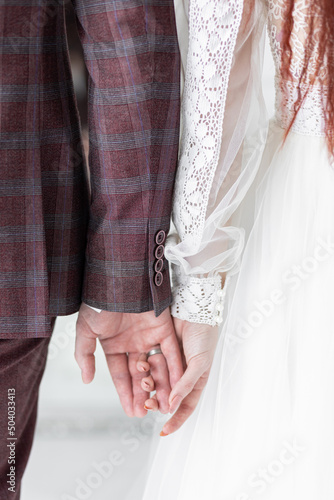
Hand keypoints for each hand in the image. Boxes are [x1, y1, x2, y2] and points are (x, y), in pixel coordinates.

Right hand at [75, 304, 182, 417]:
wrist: (118, 279)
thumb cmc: (99, 302)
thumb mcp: (86, 330)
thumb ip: (85, 355)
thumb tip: (86, 380)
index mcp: (115, 344)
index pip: (120, 374)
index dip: (125, 393)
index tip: (130, 412)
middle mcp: (133, 342)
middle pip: (140, 373)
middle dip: (143, 393)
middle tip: (145, 413)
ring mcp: (149, 335)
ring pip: (157, 366)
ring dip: (161, 386)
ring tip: (163, 406)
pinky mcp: (164, 328)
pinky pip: (171, 352)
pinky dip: (174, 369)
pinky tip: (176, 387)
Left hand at [142, 318, 217, 434]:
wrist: (196, 310)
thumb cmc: (204, 338)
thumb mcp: (199, 364)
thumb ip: (185, 385)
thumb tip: (171, 407)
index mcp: (195, 381)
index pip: (185, 406)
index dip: (176, 420)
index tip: (163, 432)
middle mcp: (180, 374)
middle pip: (166, 395)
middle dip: (155, 402)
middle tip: (146, 405)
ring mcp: (169, 362)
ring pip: (155, 380)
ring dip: (148, 384)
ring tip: (144, 383)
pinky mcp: (158, 349)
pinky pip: (149, 363)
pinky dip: (144, 367)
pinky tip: (140, 367)